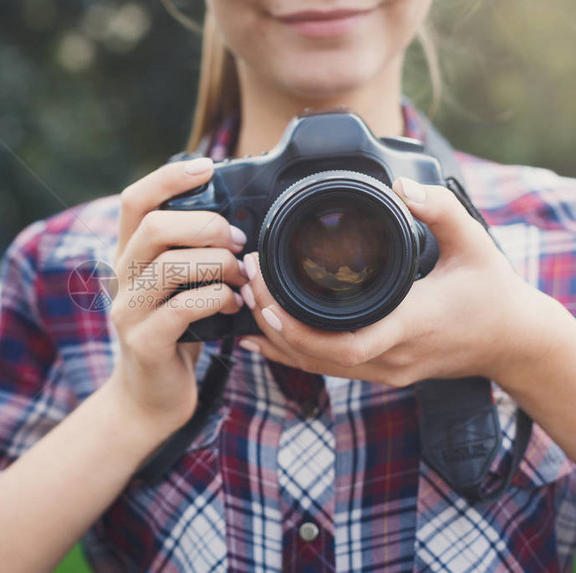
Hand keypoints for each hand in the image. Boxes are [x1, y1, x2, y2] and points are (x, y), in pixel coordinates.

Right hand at [107, 157, 247, 435]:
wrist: (149, 398)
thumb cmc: (175, 335)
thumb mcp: (178, 287)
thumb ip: (192, 255)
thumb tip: (240, 220)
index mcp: (129, 256)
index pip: (136, 200)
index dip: (170, 177)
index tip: (208, 167)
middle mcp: (121, 278)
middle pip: (153, 227)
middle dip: (206, 226)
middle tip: (238, 241)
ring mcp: (128, 311)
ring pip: (170, 266)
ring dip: (218, 264)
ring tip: (241, 276)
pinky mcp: (144, 342)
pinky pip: (183, 308)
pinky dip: (217, 300)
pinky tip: (234, 305)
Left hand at [237, 177, 548, 388]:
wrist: (512, 342)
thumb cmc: (493, 294)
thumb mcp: (475, 244)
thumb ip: (441, 210)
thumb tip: (401, 186)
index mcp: (409, 326)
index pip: (345, 345)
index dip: (297, 329)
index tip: (266, 295)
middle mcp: (391, 357)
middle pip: (315, 358)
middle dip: (272, 324)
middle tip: (248, 281)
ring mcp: (384, 371)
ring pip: (315, 367)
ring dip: (276, 338)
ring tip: (248, 299)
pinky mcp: (380, 372)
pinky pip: (325, 369)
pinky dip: (291, 353)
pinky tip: (262, 337)